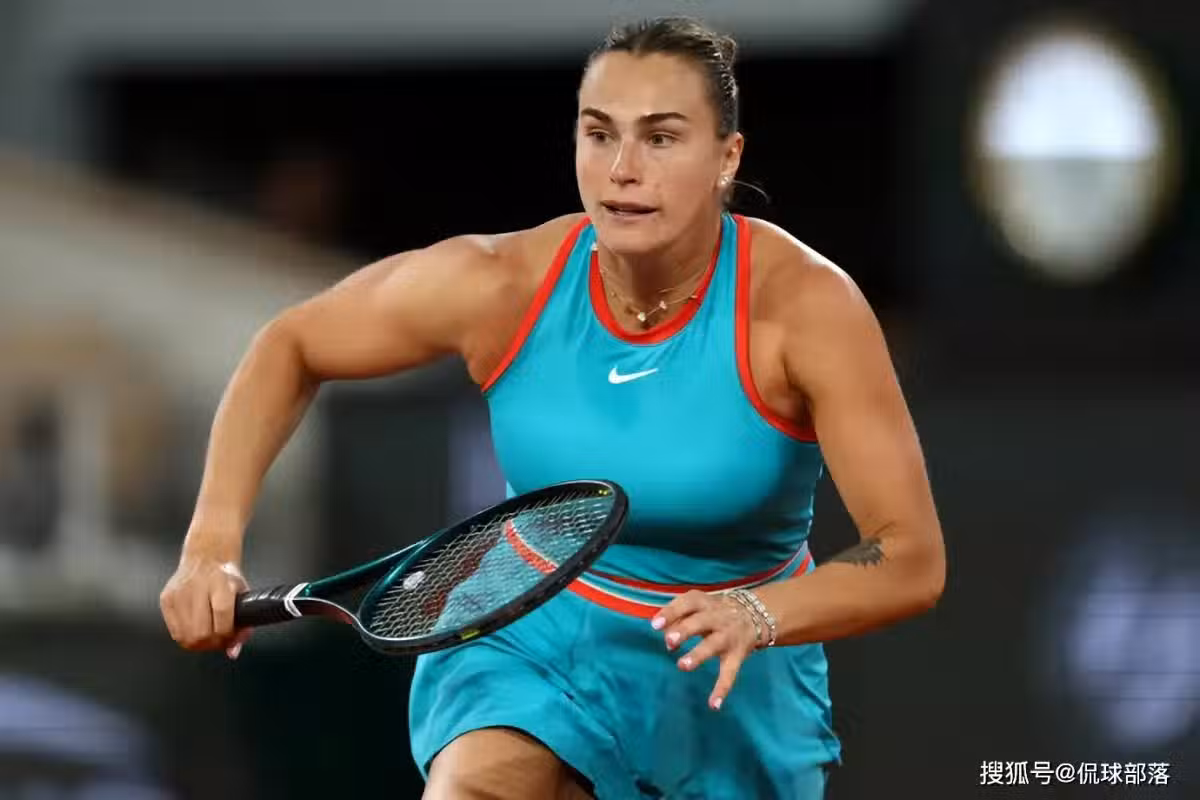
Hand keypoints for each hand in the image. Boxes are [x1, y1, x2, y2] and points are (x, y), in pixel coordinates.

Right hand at [160, 547, 250, 659]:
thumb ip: (243, 625)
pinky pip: (174, 632)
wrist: (205, 558)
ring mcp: (178, 593)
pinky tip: (194, 630)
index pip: (222, 617)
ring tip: (207, 638)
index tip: (229, 637)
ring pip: (186, 636)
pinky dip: (185, 637)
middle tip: (218, 641)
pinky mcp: (166, 599)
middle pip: (201, 632)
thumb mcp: (243, 595)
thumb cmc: (226, 578)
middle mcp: (197, 587)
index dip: (227, 635)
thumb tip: (233, 652)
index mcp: (221, 583)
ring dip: (198, 644)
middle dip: (212, 643)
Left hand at [651, 590, 761, 710]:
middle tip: (669, 641)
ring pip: (713, 645)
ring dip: (698, 655)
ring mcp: (728, 637)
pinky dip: (722, 689)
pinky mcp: (737, 655)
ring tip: (683, 666)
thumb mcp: (699, 607)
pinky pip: (730, 673)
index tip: (654, 625)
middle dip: (685, 631)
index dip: (670, 613)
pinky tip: (714, 705)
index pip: (687, 603)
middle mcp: (717, 617)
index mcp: (704, 603)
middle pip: (700, 622)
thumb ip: (679, 619)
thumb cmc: (713, 611)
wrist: (754, 613)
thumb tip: (667, 641)